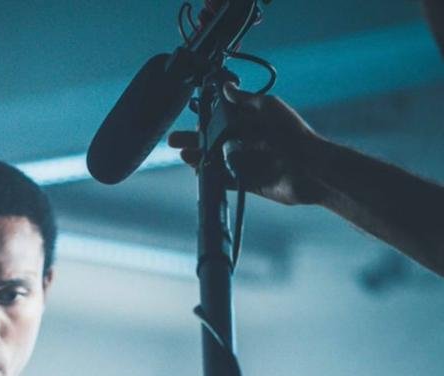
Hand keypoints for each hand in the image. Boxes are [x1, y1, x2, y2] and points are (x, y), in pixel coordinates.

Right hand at [169, 85, 323, 206]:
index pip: (223, 117)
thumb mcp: (269, 108)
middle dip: (194, 140)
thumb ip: (245, 100)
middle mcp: (248, 140)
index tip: (191, 118)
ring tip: (184, 157)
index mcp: (252, 120)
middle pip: (214, 139)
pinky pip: (224, 179)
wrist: (308, 169)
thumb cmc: (292, 134)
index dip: (206, 118)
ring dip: (199, 158)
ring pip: (216, 159)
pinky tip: (199, 174)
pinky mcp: (247, 181)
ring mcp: (247, 161)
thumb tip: (225, 87)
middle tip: (173, 141)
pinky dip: (211, 177)